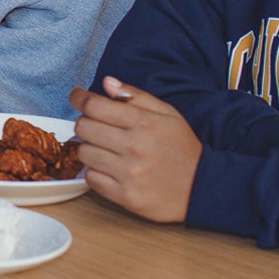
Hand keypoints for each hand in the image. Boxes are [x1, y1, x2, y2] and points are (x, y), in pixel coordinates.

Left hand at [71, 76, 201, 223]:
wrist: (202, 188)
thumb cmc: (182, 148)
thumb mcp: (167, 114)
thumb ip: (136, 96)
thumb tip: (107, 82)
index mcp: (143, 123)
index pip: (95, 105)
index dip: (79, 98)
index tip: (76, 96)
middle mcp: (134, 147)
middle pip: (83, 127)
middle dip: (85, 123)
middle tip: (95, 125)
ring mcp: (129, 173)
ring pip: (84, 153)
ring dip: (89, 148)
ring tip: (105, 149)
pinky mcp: (125, 195)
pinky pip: (90, 179)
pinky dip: (95, 172)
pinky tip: (110, 168)